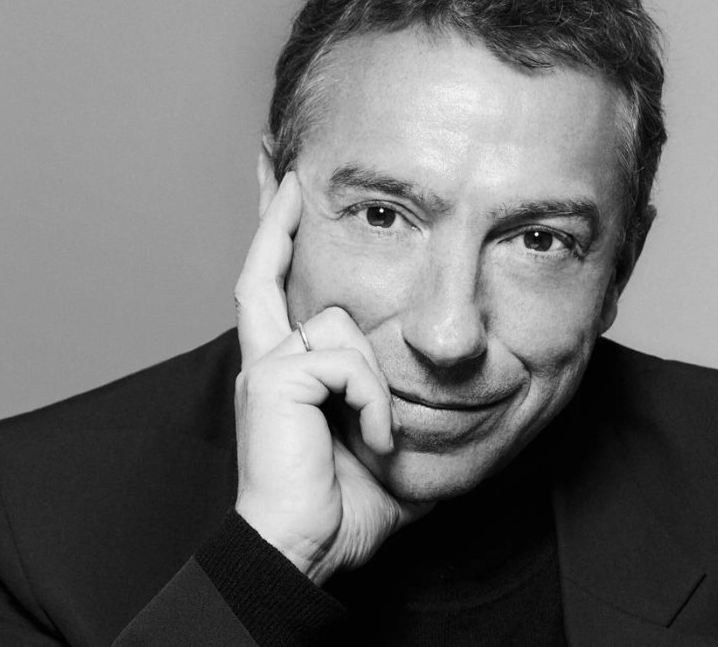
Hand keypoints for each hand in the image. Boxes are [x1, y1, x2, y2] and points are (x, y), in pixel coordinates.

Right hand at [232, 173, 431, 584]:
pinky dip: (372, 403)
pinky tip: (371, 438)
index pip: (272, 288)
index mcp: (286, 368)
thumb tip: (452, 384)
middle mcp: (265, 357)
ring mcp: (265, 365)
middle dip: (274, 215)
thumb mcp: (386, 437)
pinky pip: (344, 363)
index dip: (276, 238)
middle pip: (265, 271)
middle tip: (281, 168)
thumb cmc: (346, 501)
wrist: (305, 549)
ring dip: (373, 381)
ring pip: (337, 322)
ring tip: (379, 436)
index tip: (283, 191)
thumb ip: (403, 402)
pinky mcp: (272, 379)